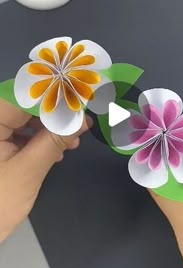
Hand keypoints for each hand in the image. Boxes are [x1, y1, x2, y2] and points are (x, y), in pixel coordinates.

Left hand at [0, 99, 91, 242]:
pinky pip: (16, 133)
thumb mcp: (28, 171)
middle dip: (53, 115)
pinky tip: (54, 153)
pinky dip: (35, 140)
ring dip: (47, 129)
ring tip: (70, 144)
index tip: (80, 104)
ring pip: (21, 119)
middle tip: (78, 126)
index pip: (23, 96)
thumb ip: (54, 141)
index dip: (53, 97)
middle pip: (23, 106)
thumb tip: (82, 120)